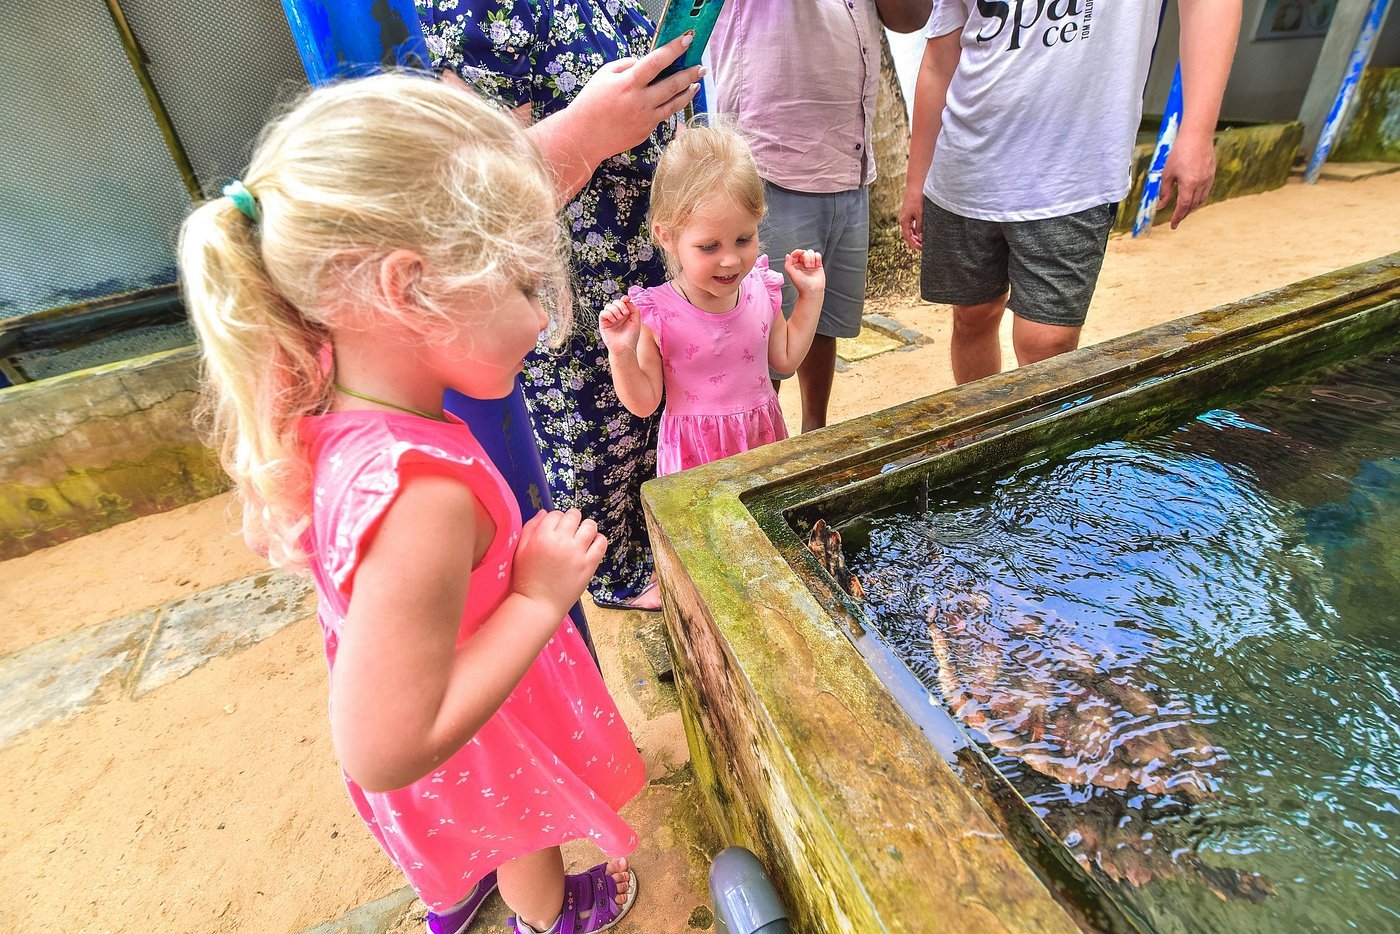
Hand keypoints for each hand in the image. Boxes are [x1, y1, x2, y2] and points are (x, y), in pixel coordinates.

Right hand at [512, 508, 606, 618]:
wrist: (538, 604)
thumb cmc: (527, 578)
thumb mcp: (520, 550)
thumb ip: (530, 528)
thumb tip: (544, 512)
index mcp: (542, 536)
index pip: (555, 514)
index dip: (556, 518)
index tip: (557, 527)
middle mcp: (560, 541)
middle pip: (573, 516)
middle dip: (572, 518)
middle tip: (571, 528)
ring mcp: (576, 553)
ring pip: (590, 526)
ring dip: (587, 526)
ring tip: (583, 534)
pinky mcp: (588, 565)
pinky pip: (601, 543)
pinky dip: (599, 539)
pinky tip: (593, 542)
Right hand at [565, 32, 703, 164]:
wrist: (583, 137)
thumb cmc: (591, 103)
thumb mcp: (603, 75)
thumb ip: (626, 65)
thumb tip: (644, 63)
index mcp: (628, 83)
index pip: (656, 62)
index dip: (674, 49)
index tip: (687, 40)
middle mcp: (640, 101)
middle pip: (673, 84)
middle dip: (690, 73)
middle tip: (701, 67)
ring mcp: (645, 118)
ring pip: (674, 103)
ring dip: (688, 91)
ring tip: (696, 83)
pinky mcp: (646, 131)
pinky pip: (663, 115)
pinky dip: (672, 105)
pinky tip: (678, 99)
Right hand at [599, 296, 641, 356]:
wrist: (624, 348)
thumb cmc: (631, 337)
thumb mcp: (636, 322)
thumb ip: (634, 310)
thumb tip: (627, 301)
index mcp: (625, 314)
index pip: (623, 302)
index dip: (624, 298)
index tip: (627, 299)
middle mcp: (617, 315)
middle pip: (615, 301)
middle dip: (620, 305)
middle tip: (625, 313)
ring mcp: (610, 319)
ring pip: (608, 305)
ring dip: (615, 310)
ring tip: (619, 318)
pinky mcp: (603, 323)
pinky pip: (603, 312)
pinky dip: (608, 314)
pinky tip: (613, 320)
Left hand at [784, 249, 825, 297]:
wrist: (813, 291)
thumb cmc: (802, 285)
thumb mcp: (792, 274)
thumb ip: (788, 264)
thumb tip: (788, 255)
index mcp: (795, 265)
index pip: (795, 254)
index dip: (798, 252)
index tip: (800, 253)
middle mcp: (802, 263)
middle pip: (804, 252)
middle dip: (806, 257)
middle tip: (807, 266)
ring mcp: (810, 263)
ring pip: (811, 252)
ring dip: (812, 258)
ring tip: (811, 267)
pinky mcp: (818, 264)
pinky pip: (818, 255)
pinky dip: (817, 258)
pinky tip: (816, 265)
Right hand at [898, 187, 923, 251]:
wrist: (915, 185)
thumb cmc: (917, 198)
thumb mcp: (920, 214)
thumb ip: (920, 226)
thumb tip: (921, 237)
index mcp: (904, 221)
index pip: (907, 237)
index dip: (914, 244)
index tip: (921, 249)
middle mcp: (903, 219)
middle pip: (908, 234)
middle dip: (915, 241)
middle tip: (923, 247)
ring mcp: (906, 216)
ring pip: (910, 229)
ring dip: (916, 236)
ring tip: (924, 240)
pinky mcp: (910, 212)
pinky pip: (912, 224)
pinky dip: (917, 229)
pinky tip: (923, 231)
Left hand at [1159, 130, 1215, 228]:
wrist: (1197, 135)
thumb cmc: (1179, 152)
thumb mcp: (1167, 173)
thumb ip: (1164, 191)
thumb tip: (1160, 206)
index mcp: (1189, 184)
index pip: (1183, 207)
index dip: (1177, 217)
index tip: (1173, 225)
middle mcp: (1201, 184)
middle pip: (1193, 205)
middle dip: (1184, 214)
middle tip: (1177, 219)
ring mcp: (1208, 178)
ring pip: (1201, 199)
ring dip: (1192, 207)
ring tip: (1184, 211)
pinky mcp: (1212, 173)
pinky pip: (1206, 191)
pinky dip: (1199, 198)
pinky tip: (1193, 198)